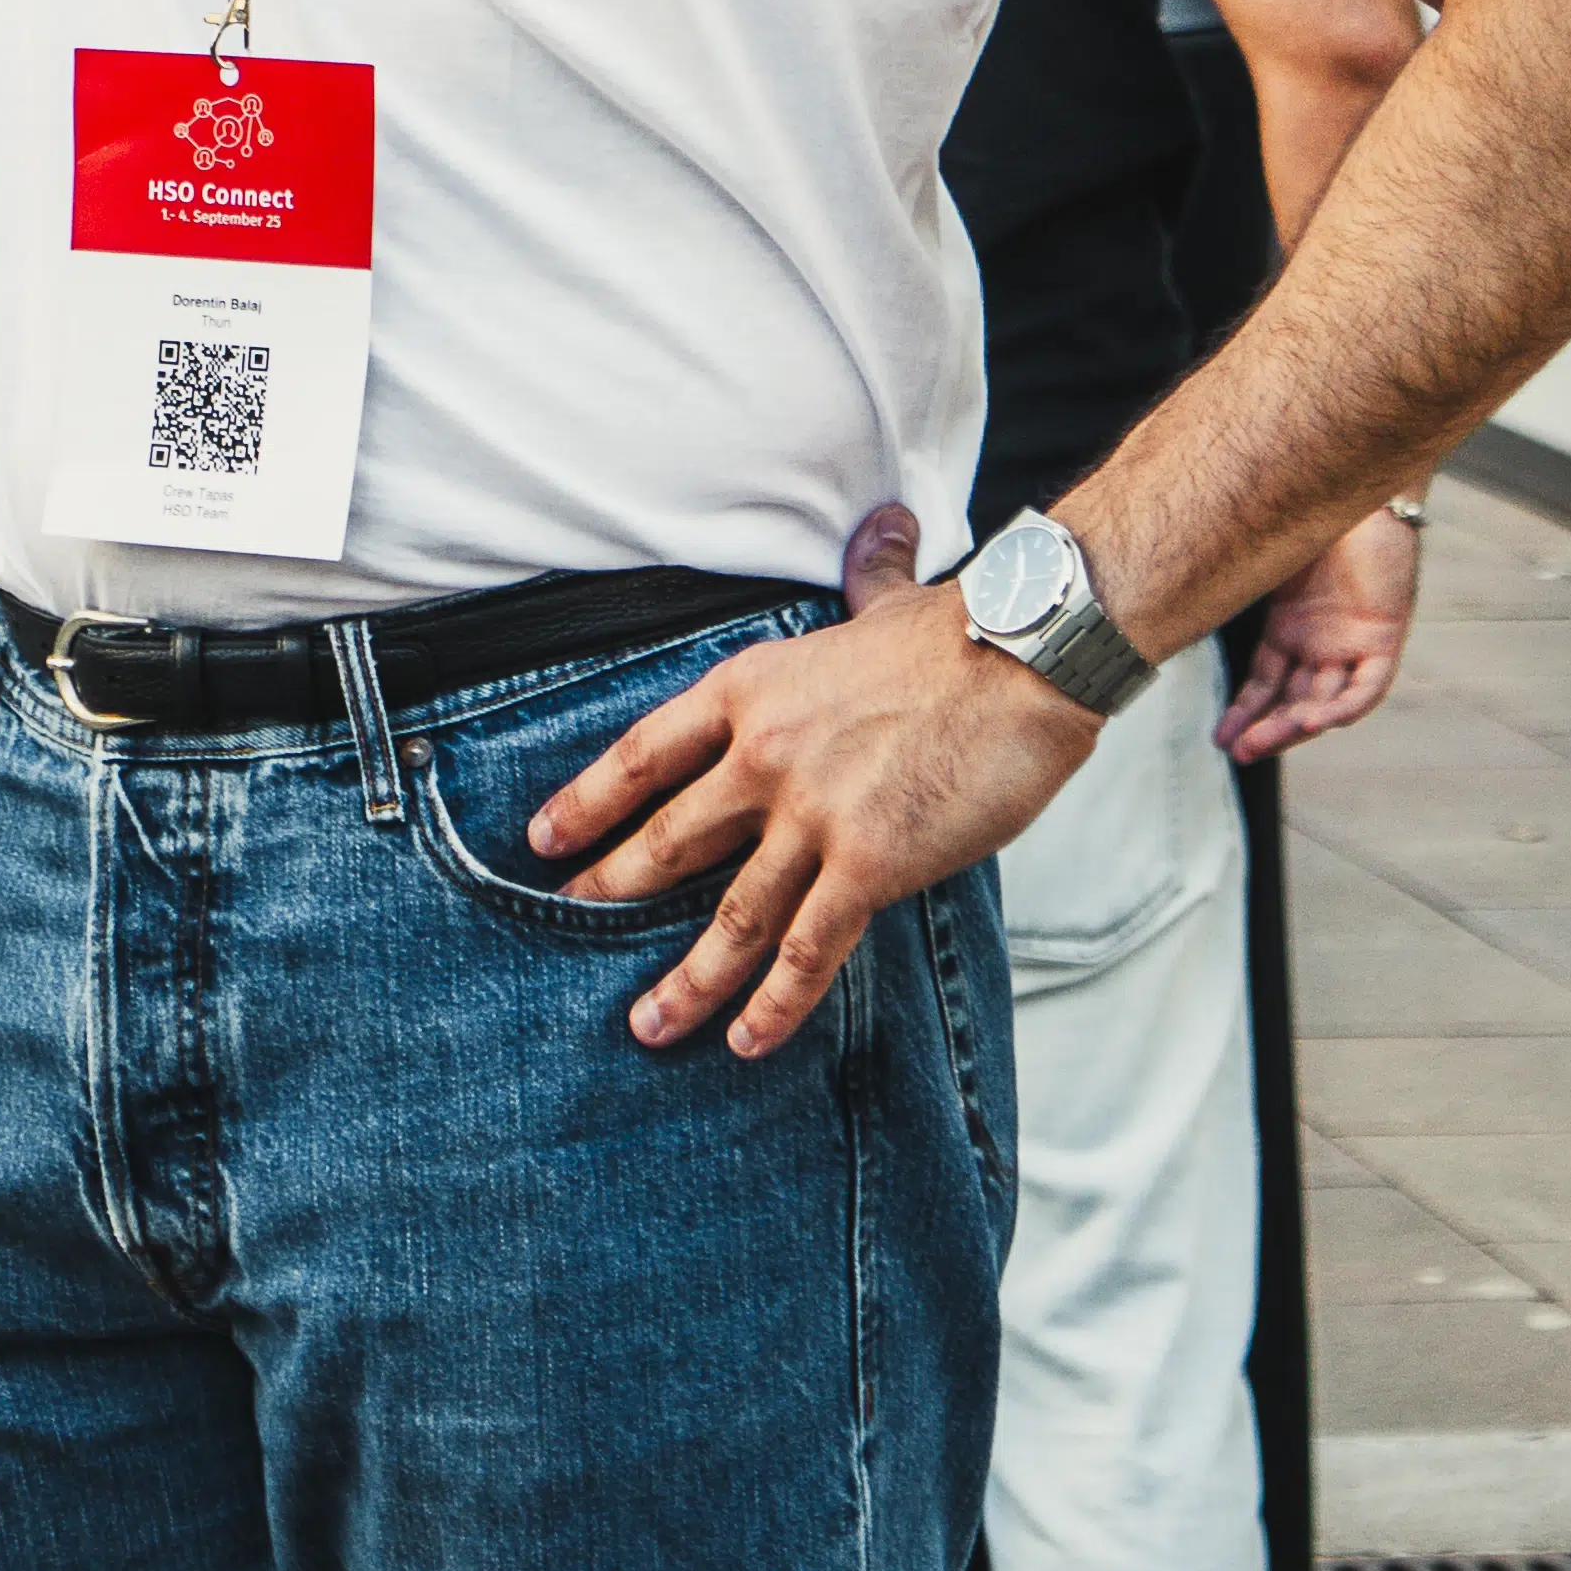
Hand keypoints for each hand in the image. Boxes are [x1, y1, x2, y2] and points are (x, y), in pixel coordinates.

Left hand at [526, 507, 1089, 1057]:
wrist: (1023, 656)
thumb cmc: (960, 631)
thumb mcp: (883, 601)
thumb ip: (866, 577)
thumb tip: (881, 531)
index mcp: (751, 690)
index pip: (644, 753)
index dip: (589, 800)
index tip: (547, 838)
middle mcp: (763, 755)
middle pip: (668, 838)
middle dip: (611, 889)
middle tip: (565, 928)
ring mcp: (812, 815)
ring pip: (730, 915)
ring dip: (685, 978)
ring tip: (646, 1024)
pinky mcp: (869, 865)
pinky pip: (808, 951)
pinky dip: (775, 1004)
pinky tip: (746, 1040)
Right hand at [1214, 504, 1419, 755]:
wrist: (1359, 483)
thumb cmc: (1305, 506)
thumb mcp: (1257, 552)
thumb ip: (1225, 575)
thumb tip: (1159, 580)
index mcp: (1290, 625)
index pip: (1266, 682)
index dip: (1244, 711)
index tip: (1220, 737)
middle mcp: (1319, 639)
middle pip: (1291, 700)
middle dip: (1264, 729)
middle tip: (1235, 750)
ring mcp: (1350, 641)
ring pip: (1322, 702)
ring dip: (1292, 728)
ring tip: (1258, 745)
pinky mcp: (1383, 639)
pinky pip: (1364, 689)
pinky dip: (1338, 709)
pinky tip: (1309, 722)